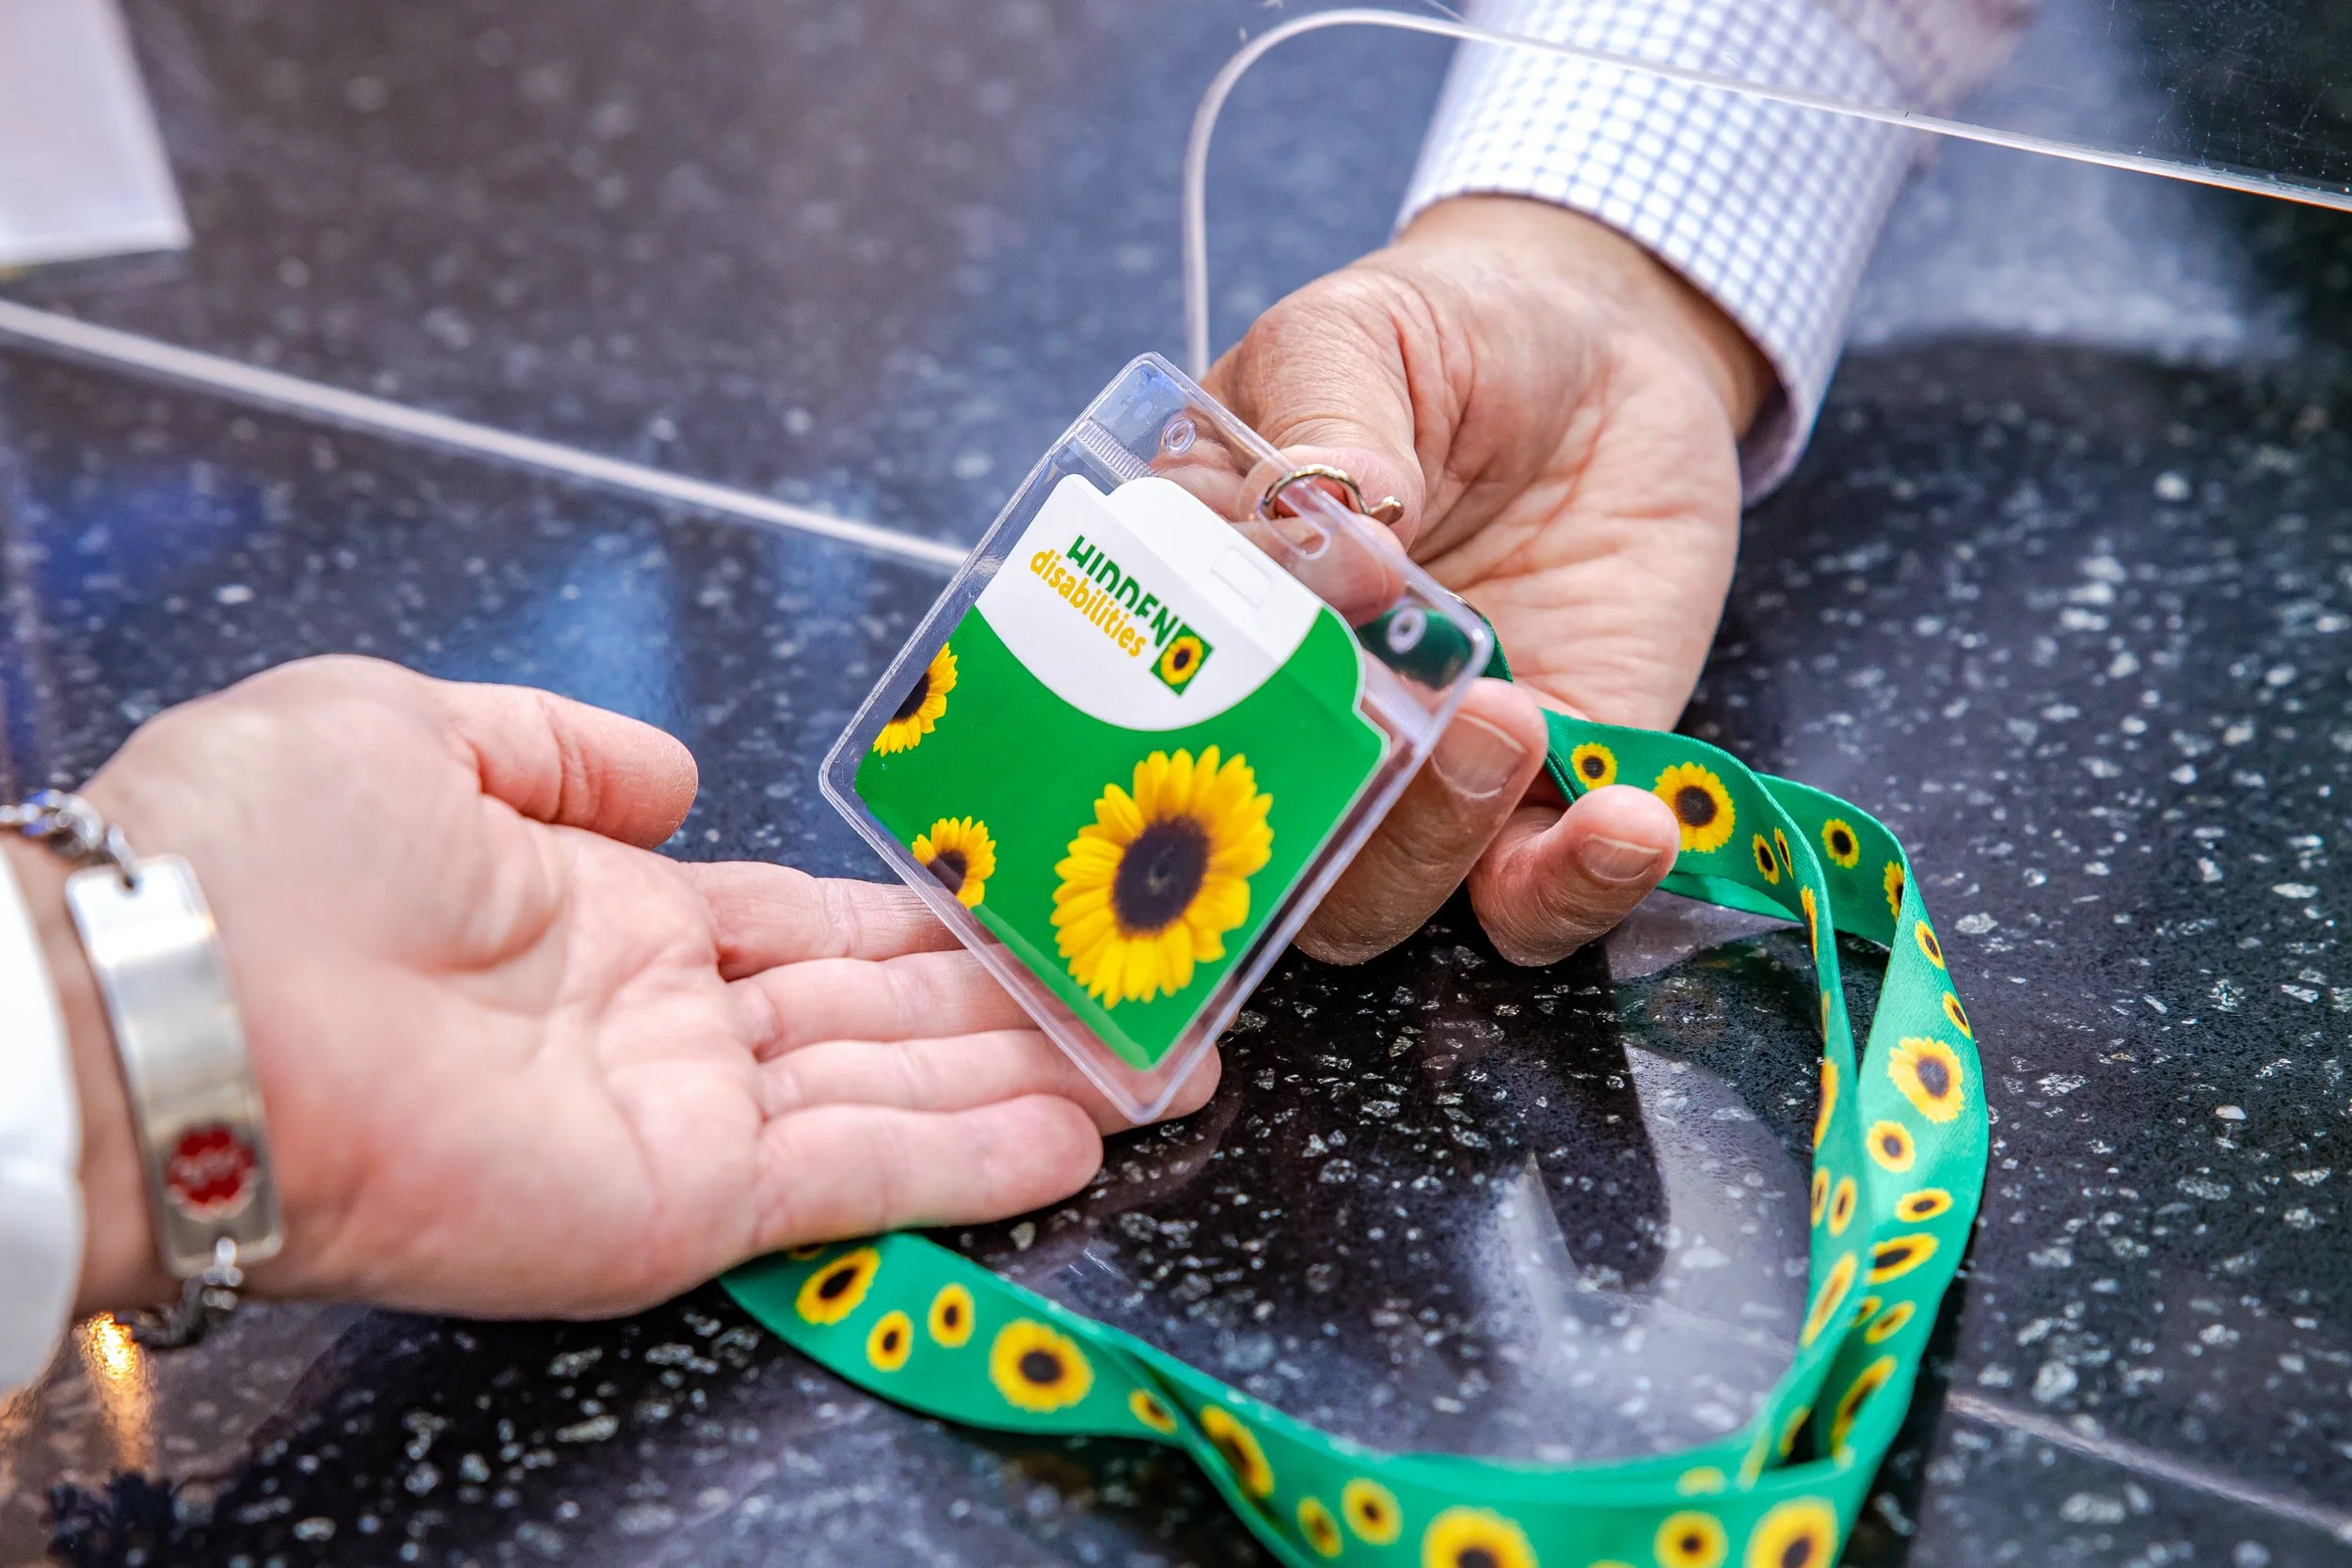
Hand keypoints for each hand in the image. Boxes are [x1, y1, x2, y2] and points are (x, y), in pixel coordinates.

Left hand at [15, 656, 1213, 1319]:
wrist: (176, 994)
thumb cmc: (267, 848)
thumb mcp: (416, 727)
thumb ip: (562, 750)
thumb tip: (673, 780)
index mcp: (610, 919)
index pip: (810, 931)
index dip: (931, 918)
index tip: (1040, 898)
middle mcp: (666, 1025)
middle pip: (885, 1018)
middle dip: (1023, 1003)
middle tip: (1155, 988)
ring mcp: (679, 1120)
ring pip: (898, 1099)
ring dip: (1037, 1081)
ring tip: (1169, 1063)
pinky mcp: (676, 1205)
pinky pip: (851, 1180)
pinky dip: (969, 1161)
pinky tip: (1078, 1134)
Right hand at [1207, 197, 1772, 965]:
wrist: (1607, 348)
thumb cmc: (1445, 337)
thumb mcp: (1357, 336)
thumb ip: (1325, 429)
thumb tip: (1337, 541)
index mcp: (1196, 612)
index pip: (1135, 720)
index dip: (1171, 731)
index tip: (1258, 658)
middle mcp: (1288, 718)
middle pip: (1248, 850)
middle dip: (1316, 808)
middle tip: (1406, 706)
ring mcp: (1409, 770)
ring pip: (1377, 899)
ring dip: (1436, 840)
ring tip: (1514, 717)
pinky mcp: (1536, 795)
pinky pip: (1533, 901)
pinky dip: (1577, 889)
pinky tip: (1629, 820)